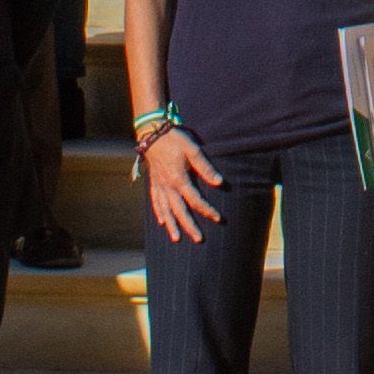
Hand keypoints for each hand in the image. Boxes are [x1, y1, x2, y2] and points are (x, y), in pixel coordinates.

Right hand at [141, 125, 225, 243]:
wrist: (153, 134)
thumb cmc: (175, 140)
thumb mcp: (193, 150)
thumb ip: (205, 167)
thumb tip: (220, 182)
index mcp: (179, 179)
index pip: (196, 200)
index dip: (207, 210)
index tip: (218, 218)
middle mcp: (168, 187)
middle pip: (180, 211)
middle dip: (189, 226)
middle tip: (199, 239)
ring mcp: (159, 186)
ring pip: (165, 210)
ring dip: (172, 225)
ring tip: (176, 239)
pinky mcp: (154, 183)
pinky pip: (156, 202)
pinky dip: (159, 213)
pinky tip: (162, 221)